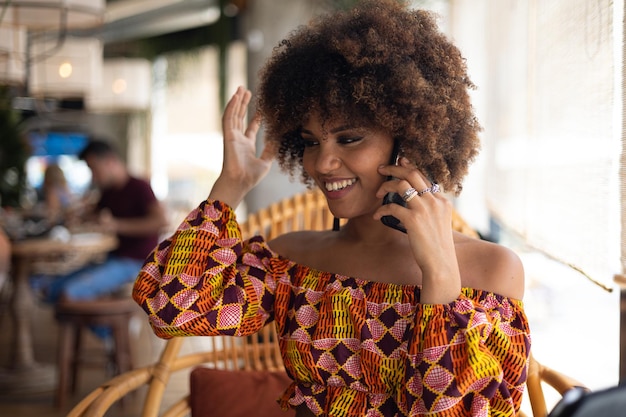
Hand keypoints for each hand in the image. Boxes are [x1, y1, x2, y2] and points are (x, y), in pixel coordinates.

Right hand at [209, 86, 274, 207]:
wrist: (239, 182)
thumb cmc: (250, 177)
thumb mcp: (266, 162)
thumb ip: (271, 151)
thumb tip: (278, 142)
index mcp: (246, 146)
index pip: (251, 128)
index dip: (256, 118)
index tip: (261, 108)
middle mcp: (238, 139)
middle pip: (240, 118)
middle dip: (244, 104)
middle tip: (247, 91)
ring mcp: (232, 137)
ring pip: (234, 115)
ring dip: (237, 102)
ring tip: (241, 89)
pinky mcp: (227, 136)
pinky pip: (228, 119)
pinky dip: (231, 107)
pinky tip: (235, 97)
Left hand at [375, 157, 460, 302]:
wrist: (441, 265)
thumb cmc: (436, 248)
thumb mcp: (438, 224)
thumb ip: (429, 210)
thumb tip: (410, 203)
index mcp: (442, 201)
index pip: (424, 177)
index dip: (409, 167)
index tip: (399, 162)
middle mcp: (435, 201)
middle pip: (413, 173)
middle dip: (394, 167)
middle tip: (381, 168)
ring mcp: (425, 209)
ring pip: (402, 184)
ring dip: (386, 186)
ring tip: (378, 194)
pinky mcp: (413, 220)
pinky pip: (392, 206)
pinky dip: (381, 209)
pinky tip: (377, 216)